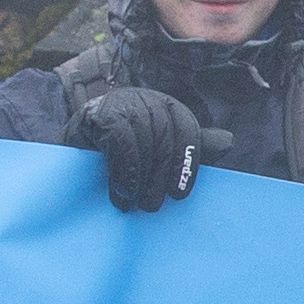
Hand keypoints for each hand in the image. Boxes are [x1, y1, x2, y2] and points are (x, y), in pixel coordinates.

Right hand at [69, 87, 200, 211]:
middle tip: (153, 205)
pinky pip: (119, 138)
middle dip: (161, 173)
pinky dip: (123, 168)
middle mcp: (146, 98)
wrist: (76, 155)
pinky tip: (121, 191)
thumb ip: (189, 149)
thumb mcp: (160, 152)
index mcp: (167, 105)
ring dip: (140, 175)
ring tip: (135, 201)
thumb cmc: (124, 157)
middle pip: (165, 132)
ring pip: (143, 135)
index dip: (186, 160)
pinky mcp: (97, 113)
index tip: (180, 193)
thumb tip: (228, 142)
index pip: (186, 126)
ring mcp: (120, 102)